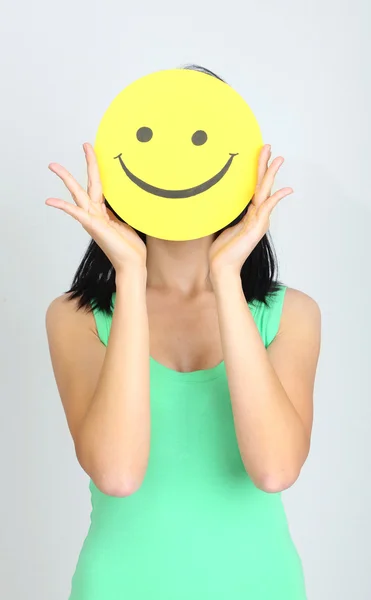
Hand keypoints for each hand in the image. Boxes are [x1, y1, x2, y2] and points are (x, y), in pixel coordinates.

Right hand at [46, 143, 146, 274]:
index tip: (94, 151)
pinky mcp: (94, 226)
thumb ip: (121, 211)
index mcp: (103, 212)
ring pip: (78, 194)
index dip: (96, 167)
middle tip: (84, 144)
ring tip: (54, 166)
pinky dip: (64, 207)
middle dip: (86, 164)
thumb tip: (125, 199)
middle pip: (86, 184)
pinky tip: (51, 200)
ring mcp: (93, 220)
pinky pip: (77, 214)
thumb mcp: (127, 222)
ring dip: (66, 179)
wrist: (131, 264)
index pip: (98, 184)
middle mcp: (95, 214)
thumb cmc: (131, 247)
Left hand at [208, 144, 292, 278]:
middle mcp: (257, 215)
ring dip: (271, 175)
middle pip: (262, 185)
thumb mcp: (224, 226)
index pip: (255, 187)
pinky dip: (276, 198)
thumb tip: (221, 203)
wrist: (222, 268)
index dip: (258, 170)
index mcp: (250, 214)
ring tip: (278, 158)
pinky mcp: (256, 228)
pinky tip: (285, 189)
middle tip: (268, 146)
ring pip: (266, 192)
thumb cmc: (222, 251)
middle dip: (265, 165)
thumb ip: (229, 215)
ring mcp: (258, 221)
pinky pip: (267, 209)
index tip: (260, 154)